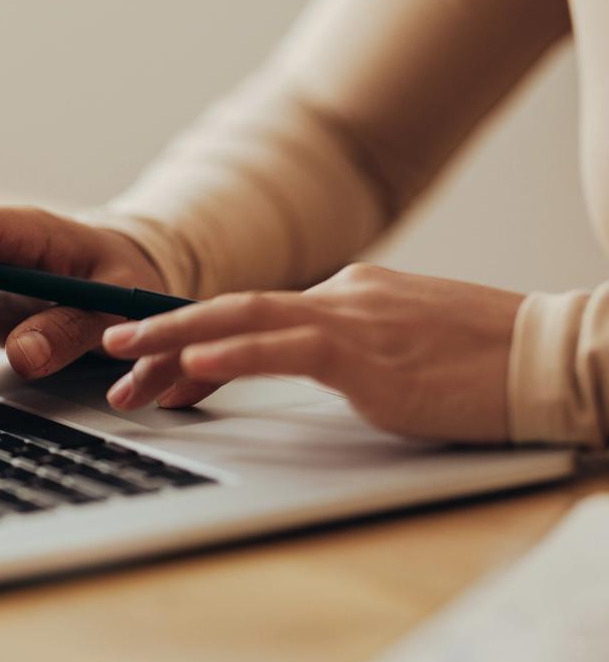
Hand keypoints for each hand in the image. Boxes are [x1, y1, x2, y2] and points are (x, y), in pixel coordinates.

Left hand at [101, 264, 523, 441]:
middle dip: (163, 333)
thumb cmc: (490, 363)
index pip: (255, 314)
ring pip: (244, 323)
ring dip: (175, 342)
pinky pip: (286, 351)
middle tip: (110, 352)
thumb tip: (321, 364)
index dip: (194, 334)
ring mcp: (355, 320)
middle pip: (234, 312)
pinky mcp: (369, 355)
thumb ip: (358, 351)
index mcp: (352, 295)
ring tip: (124, 358)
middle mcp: (344, 296)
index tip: (151, 356)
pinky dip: (233, 356)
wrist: (550, 357)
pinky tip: (194, 365)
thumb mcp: (410, 350)